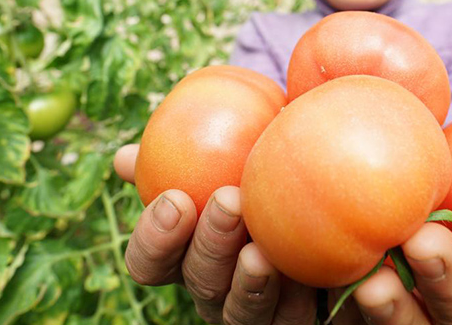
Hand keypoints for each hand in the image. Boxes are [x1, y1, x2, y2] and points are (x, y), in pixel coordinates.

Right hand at [114, 144, 316, 324]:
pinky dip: (295, 298)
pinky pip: (290, 320)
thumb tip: (124, 157)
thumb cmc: (263, 163)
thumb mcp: (234, 145)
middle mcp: (214, 287)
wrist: (327, 185)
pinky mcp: (292, 319)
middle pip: (197, 282)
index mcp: (185, 252)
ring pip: (238, 312)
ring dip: (247, 282)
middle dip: (209, 245)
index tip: (175, 198)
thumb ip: (185, 148)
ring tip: (260, 249)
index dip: (153, 238)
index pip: (149, 260)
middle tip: (229, 202)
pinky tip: (305, 271)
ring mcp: (252, 310)